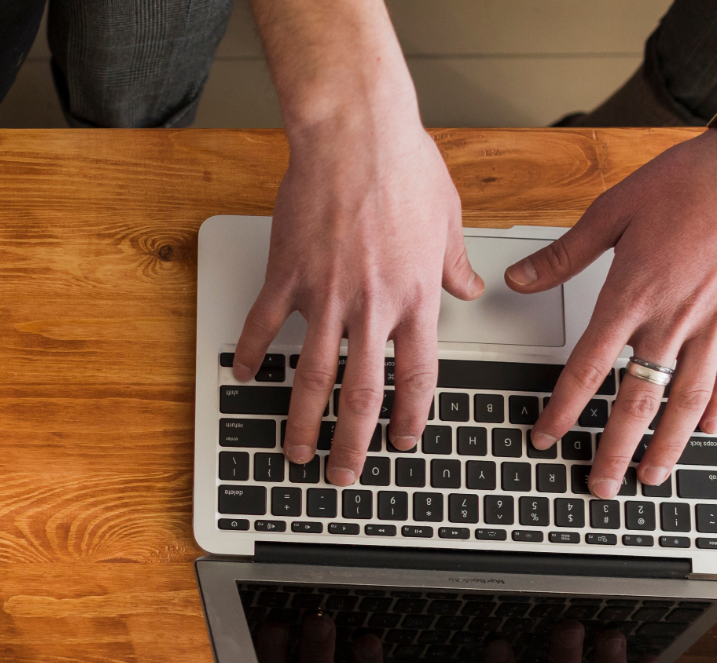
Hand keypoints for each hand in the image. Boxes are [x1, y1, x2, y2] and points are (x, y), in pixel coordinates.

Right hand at [231, 111, 482, 484]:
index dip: (411, 419)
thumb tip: (470, 286)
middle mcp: (371, 307)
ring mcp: (324, 296)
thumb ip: (455, 264)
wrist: (354, 133)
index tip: (404, 442)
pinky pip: (263, 326)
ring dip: (304, 421)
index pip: (417, 378)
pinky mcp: (286, 275)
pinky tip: (245, 375)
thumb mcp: (448, 218)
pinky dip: (252, 355)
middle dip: (354, 444)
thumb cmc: (403, 165)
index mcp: (414, 298)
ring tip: (296, 449)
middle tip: (345, 474)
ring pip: (312, 377)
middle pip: (363, 395)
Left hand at [506, 131, 716, 498]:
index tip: (546, 437)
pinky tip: (706, 432)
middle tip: (600, 485)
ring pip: (686, 400)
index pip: (587, 368)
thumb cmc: (689, 180)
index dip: (563, 409)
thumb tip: (517, 279)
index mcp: (632, 294)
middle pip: (636, 401)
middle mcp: (672, 319)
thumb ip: (564, 254)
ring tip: (651, 477)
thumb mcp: (614, 210)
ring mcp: (715, 323)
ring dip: (667, 445)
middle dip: (614, 449)